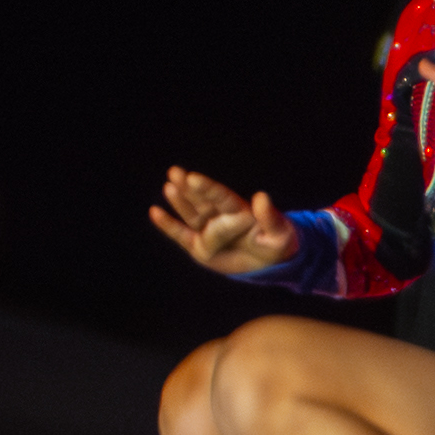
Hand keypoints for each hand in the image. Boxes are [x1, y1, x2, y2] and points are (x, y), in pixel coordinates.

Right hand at [150, 166, 302, 277]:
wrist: (270, 262)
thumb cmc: (278, 244)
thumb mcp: (279, 234)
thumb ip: (269, 217)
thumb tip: (261, 196)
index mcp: (238, 210)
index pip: (220, 196)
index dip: (207, 188)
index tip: (194, 178)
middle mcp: (220, 216)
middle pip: (202, 200)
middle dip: (189, 187)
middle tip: (175, 172)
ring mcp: (208, 230)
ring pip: (191, 213)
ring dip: (179, 201)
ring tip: (169, 187)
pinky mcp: (200, 247)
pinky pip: (182, 235)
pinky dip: (168, 225)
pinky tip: (155, 212)